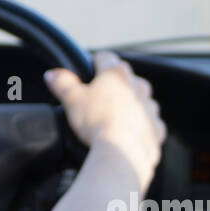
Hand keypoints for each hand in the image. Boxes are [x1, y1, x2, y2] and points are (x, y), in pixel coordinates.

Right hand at [44, 51, 165, 190]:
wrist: (122, 152)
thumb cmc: (97, 123)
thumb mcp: (72, 100)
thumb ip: (62, 83)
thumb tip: (53, 74)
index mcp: (116, 74)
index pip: (106, 58)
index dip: (95, 63)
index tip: (88, 70)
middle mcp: (138, 87)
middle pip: (126, 78)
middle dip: (114, 85)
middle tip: (98, 99)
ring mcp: (150, 108)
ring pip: (141, 101)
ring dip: (130, 105)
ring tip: (113, 118)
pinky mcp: (156, 129)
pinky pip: (150, 124)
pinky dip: (140, 127)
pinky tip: (128, 135)